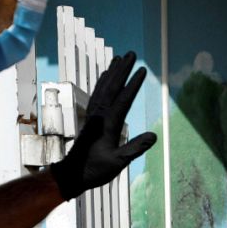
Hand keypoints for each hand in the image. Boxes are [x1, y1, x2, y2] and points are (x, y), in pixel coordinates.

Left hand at [49, 51, 158, 200]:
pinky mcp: (91, 118)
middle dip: (122, 70)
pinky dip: (102, 82)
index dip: (133, 85)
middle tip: (131, 53)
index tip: (142, 70)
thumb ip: (135, 148)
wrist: (72, 173)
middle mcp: (99, 115)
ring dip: (112, 72)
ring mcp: (94, 115)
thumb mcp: (118, 163)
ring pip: (103, 88)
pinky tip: (106, 75)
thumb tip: (154, 136)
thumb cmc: (96, 170)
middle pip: (112, 87)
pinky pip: (97, 94)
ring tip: (120, 57)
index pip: (122, 100)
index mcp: (107, 124)